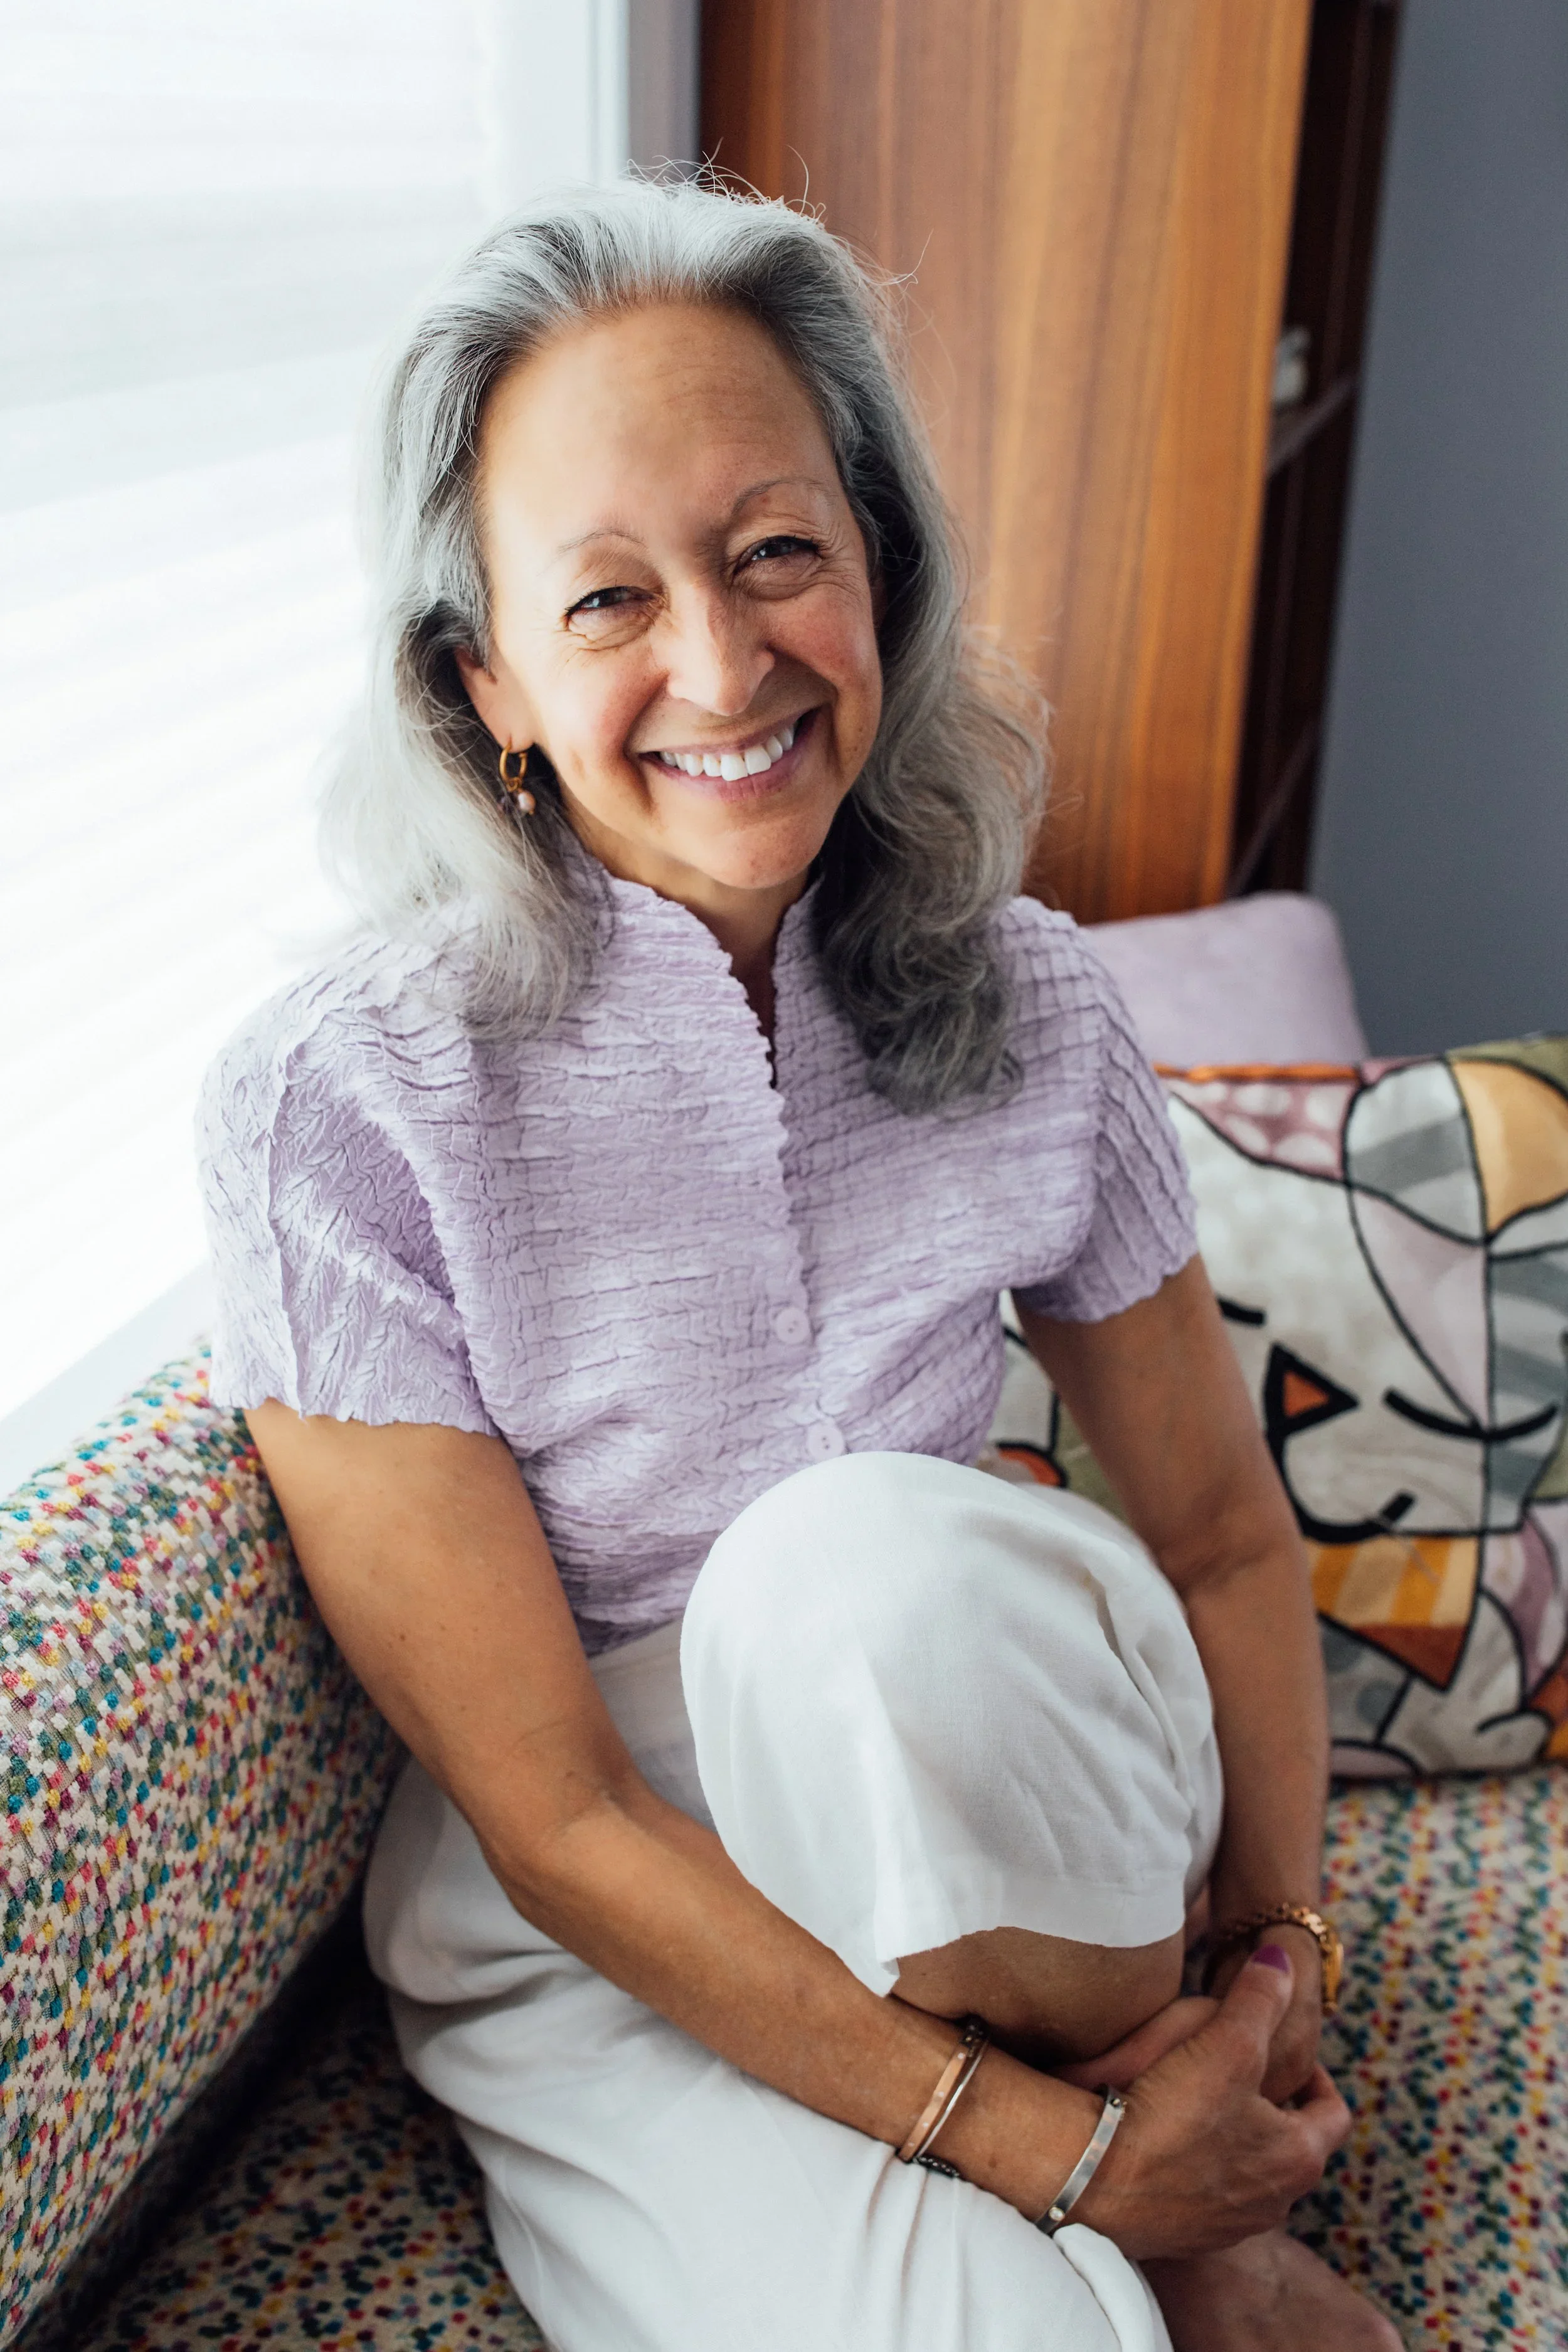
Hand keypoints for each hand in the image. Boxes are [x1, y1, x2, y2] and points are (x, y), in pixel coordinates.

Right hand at [1069, 1947, 1349, 2261]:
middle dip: (1275, 2108)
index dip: (1319, 2077)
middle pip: (1292, 2146)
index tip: (1294, 2056)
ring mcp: (1230, 2225)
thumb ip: (1260, 1996)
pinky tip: (1168, 2140)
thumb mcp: (1226, 2039)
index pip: (1333, 2113)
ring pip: (1252, 2173)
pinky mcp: (1187, 2237)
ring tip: (1205, 2102)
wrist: (1096, 2180)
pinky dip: (1201, 2167)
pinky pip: (1209, 2196)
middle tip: (1245, 2072)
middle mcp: (1274, 2202)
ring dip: (1240, 2140)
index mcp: (1298, 2157)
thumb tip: (1283, 1959)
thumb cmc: (1173, 2112)